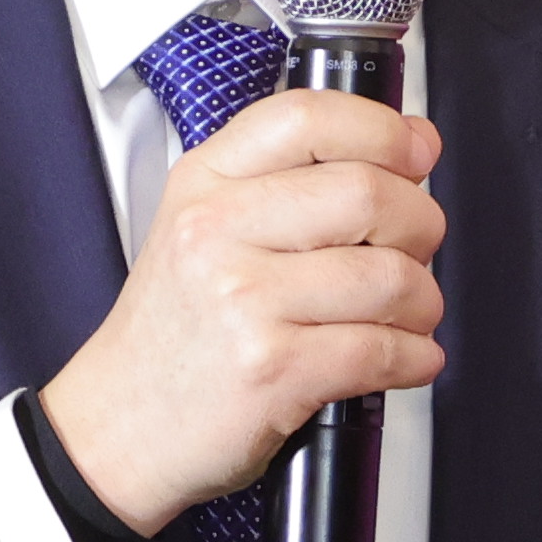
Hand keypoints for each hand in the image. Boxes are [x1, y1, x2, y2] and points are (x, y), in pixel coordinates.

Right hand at [42, 89, 441, 534]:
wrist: (119, 425)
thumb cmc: (176, 330)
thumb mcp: (204, 226)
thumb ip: (290, 180)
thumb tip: (412, 144)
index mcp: (206, 181)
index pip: (308, 117)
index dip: (383, 129)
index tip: (416, 152)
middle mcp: (219, 230)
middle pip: (368, 193)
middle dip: (420, 224)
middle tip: (417, 249)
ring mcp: (244, 301)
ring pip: (388, 277)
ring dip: (423, 301)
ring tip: (410, 314)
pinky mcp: (272, 369)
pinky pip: (381, 350)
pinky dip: (415, 357)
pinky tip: (408, 357)